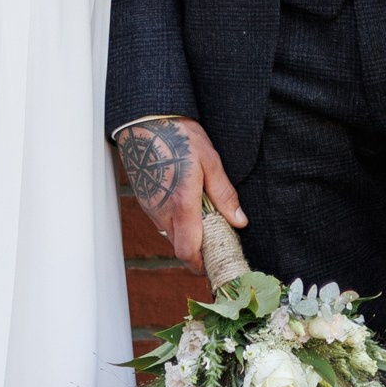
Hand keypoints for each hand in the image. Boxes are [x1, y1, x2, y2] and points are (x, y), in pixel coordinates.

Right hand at [116, 115, 243, 267]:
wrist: (146, 122)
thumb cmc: (179, 138)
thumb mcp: (210, 162)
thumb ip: (224, 194)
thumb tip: (239, 221)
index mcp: (182, 204)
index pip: (188, 251)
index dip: (201, 264)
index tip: (215, 264)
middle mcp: (162, 211)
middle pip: (180, 247)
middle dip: (199, 250)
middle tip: (218, 240)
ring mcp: (150, 208)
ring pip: (171, 235)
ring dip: (188, 234)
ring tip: (205, 217)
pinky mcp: (145, 201)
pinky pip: (162, 221)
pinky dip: (177, 222)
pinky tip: (188, 204)